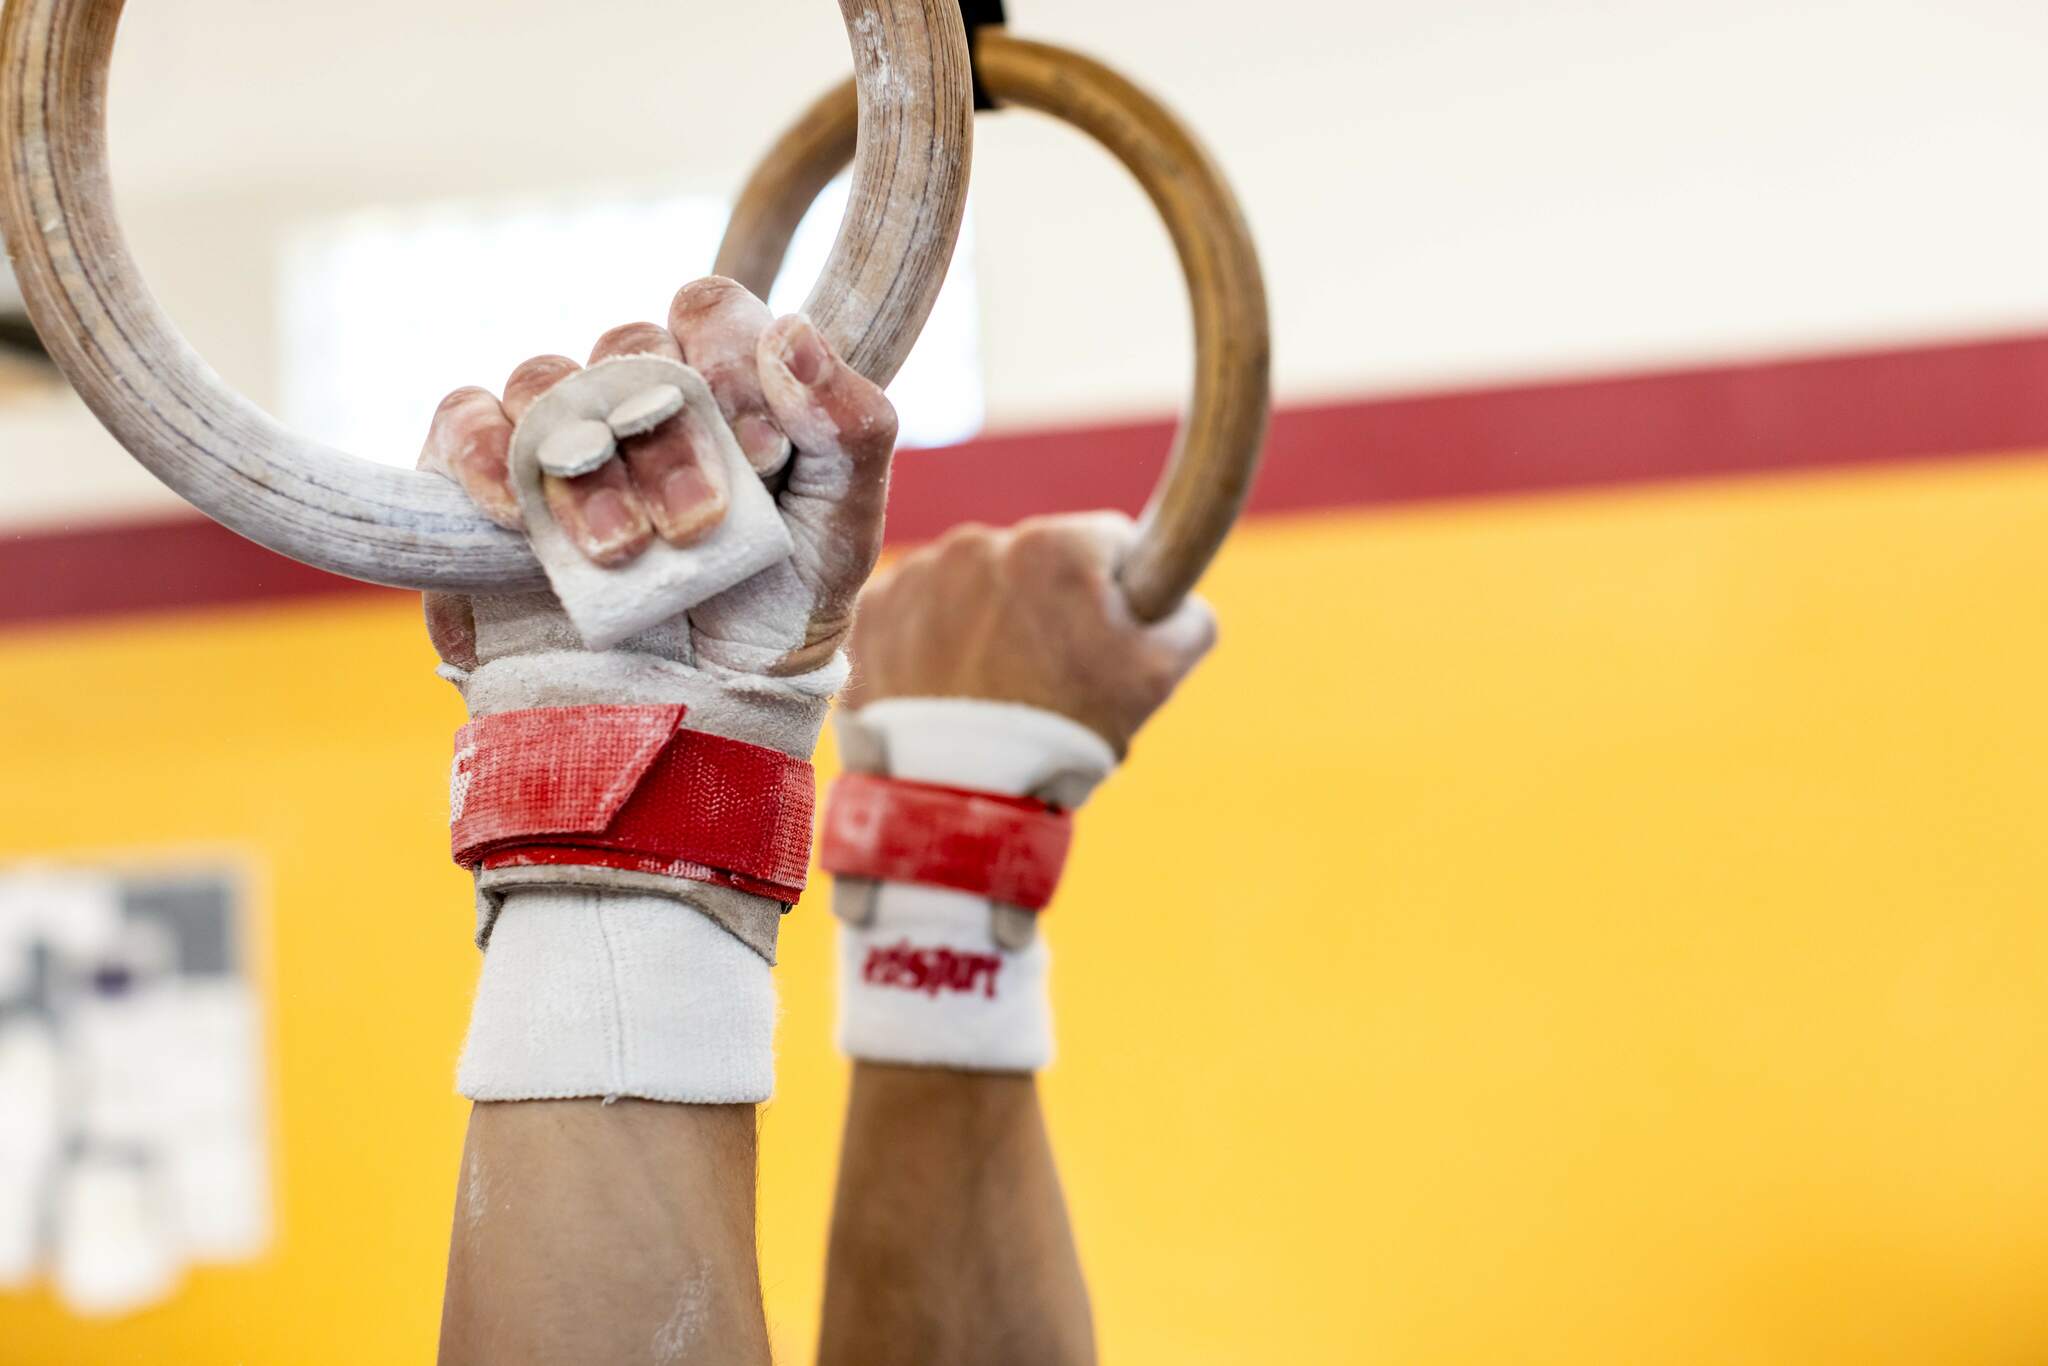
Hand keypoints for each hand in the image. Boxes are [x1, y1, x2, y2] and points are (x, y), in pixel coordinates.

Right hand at [419, 277, 897, 676]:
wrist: (698, 708)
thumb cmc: (777, 608)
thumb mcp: (844, 527)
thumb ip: (850, 426)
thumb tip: (793, 333)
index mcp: (722, 383)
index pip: (710, 311)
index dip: (731, 363)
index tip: (762, 455)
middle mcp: (634, 393)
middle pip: (630, 351)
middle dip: (669, 440)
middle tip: (698, 523)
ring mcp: (556, 432)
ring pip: (547, 384)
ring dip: (588, 466)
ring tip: (622, 550)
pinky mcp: (481, 480)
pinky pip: (462, 422)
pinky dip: (483, 454)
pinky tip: (512, 510)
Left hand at [844, 513, 1216, 753]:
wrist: (954, 802)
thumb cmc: (1063, 738)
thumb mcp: (1159, 677)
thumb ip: (1187, 614)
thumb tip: (1173, 594)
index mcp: (1055, 546)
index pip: (1108, 542)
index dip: (1115, 591)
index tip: (1102, 636)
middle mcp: (980, 543)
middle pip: (1034, 564)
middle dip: (1044, 608)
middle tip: (1046, 677)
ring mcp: (917, 575)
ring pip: (971, 585)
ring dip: (984, 621)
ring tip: (990, 690)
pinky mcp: (872, 610)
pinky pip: (916, 610)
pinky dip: (930, 641)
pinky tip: (945, 688)